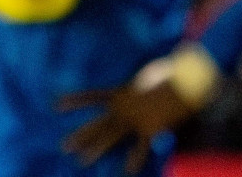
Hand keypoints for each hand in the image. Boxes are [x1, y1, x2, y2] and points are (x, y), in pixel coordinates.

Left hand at [59, 78, 195, 173]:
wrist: (184, 81)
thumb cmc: (168, 74)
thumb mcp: (147, 76)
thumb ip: (140, 84)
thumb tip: (141, 84)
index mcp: (120, 93)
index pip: (91, 97)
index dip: (74, 101)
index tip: (56, 106)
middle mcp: (122, 107)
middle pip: (97, 124)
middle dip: (81, 136)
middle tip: (64, 147)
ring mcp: (134, 119)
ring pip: (110, 136)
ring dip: (96, 149)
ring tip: (82, 161)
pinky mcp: (150, 129)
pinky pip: (140, 147)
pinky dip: (135, 159)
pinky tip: (127, 170)